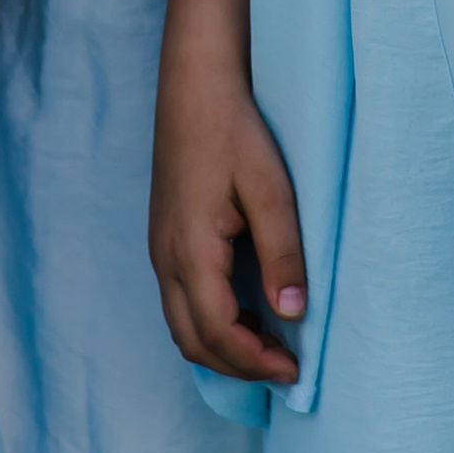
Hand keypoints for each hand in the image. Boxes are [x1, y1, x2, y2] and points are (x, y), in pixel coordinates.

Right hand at [151, 0, 307, 385]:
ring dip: (221, 346)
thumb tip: (294, 314)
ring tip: (269, 344)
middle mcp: (164, 256)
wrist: (194, 82)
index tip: (295, 370)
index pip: (218, 332)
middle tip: (285, 368)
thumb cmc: (234, 129)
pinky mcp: (163, 235)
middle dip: (237, 365)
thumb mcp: (270, 188)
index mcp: (189, 250)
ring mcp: (158, 246)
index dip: (256, 362)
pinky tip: (245, 310)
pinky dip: (209, 322)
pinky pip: (178, 300)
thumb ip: (282, 252)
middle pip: (192, 340)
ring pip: (181, 324)